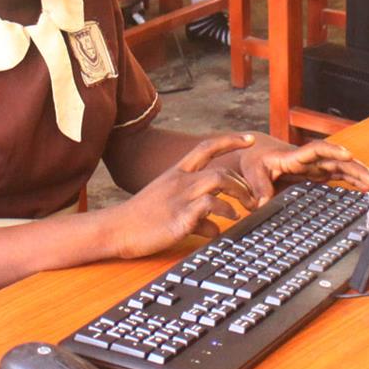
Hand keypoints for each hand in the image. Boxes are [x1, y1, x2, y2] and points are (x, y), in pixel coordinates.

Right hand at [103, 133, 253, 258]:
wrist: (116, 228)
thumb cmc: (140, 219)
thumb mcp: (167, 205)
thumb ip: (194, 211)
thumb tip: (214, 226)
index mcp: (175, 173)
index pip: (206, 147)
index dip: (230, 141)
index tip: (250, 139)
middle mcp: (180, 181)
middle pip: (220, 170)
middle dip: (242, 183)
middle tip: (252, 198)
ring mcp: (180, 197)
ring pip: (219, 181)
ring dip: (238, 194)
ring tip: (245, 209)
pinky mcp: (180, 216)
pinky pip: (209, 207)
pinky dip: (222, 216)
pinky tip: (222, 227)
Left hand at [209, 132, 368, 203]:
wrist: (254, 156)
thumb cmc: (253, 162)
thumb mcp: (252, 173)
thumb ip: (259, 187)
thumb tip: (262, 204)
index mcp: (294, 156)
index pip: (316, 150)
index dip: (333, 151)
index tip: (348, 155)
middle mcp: (309, 160)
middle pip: (336, 161)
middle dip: (356, 169)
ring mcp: (315, 167)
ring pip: (341, 168)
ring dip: (359, 174)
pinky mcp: (316, 175)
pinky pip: (338, 176)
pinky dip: (352, 181)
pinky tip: (365, 188)